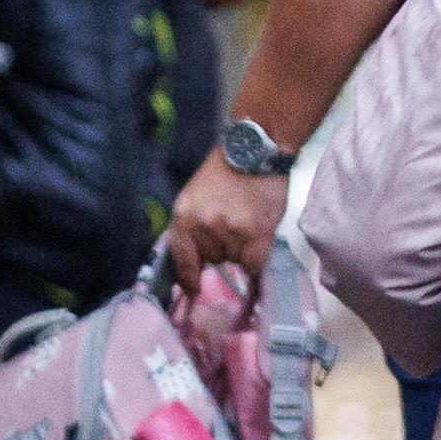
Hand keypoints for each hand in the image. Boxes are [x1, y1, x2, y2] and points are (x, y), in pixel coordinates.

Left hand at [165, 151, 288, 278]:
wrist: (256, 150)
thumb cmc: (225, 171)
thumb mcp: (194, 195)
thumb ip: (191, 226)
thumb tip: (194, 262)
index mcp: (183, 216)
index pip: (181, 258)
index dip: (188, 278)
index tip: (193, 289)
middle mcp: (203, 226)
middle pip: (211, 260)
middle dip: (220, 249)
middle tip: (232, 224)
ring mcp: (230, 232)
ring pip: (233, 261)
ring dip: (240, 250)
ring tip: (247, 222)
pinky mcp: (256, 235)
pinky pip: (254, 266)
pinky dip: (257, 264)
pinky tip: (259, 245)